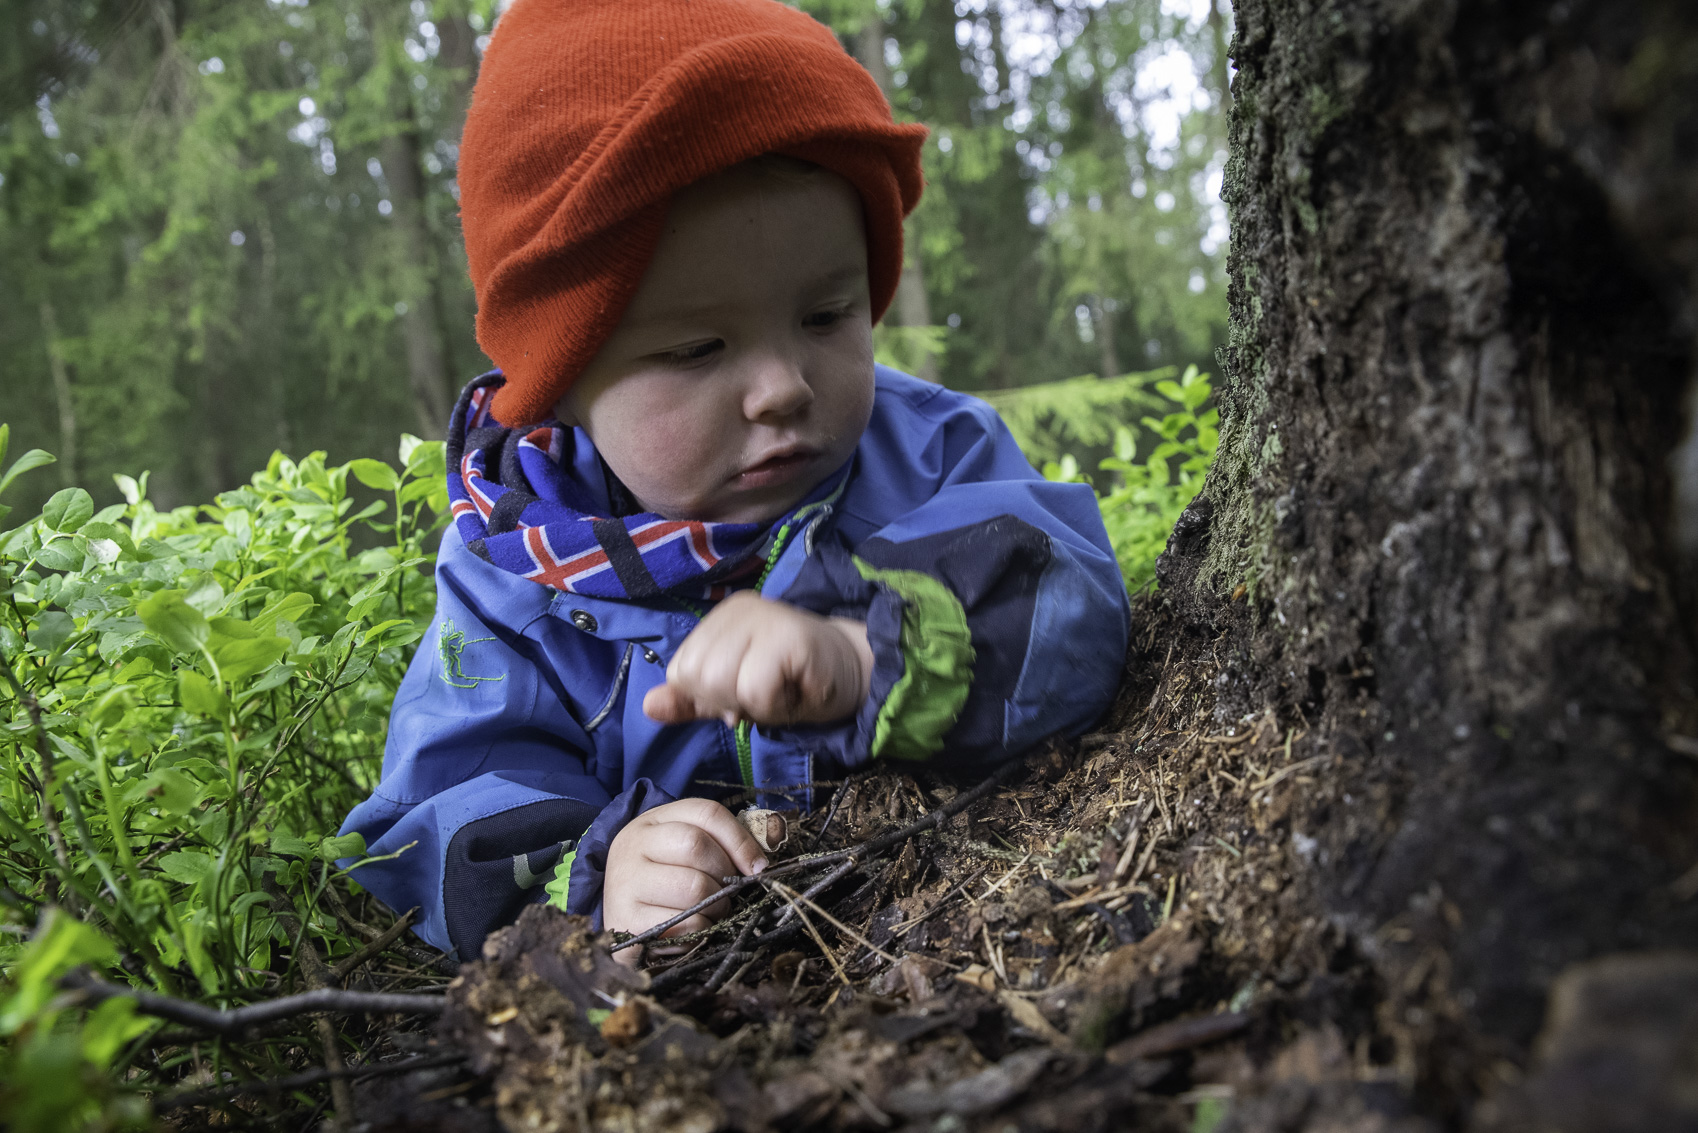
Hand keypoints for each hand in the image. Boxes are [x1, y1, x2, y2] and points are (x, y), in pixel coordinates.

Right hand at [602, 799, 767, 947]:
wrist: (620, 921)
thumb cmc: (663, 884)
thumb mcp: (682, 852)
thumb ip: (718, 845)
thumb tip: (760, 861)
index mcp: (653, 820)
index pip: (706, 813)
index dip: (740, 839)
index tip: (758, 866)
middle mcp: (633, 844)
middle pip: (697, 846)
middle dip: (725, 875)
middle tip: (728, 893)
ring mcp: (625, 882)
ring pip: (694, 888)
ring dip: (717, 906)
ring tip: (712, 911)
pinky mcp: (626, 920)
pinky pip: (685, 923)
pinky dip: (701, 929)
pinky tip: (694, 928)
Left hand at [642, 591, 872, 727]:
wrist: (854, 674)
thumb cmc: (793, 683)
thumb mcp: (734, 695)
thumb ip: (691, 701)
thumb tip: (648, 706)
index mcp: (719, 619)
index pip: (680, 671)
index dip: (710, 696)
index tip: (748, 691)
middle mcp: (738, 610)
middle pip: (697, 677)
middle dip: (730, 701)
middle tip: (766, 693)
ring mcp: (765, 617)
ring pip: (721, 682)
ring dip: (753, 704)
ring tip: (780, 690)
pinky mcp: (790, 636)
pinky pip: (755, 689)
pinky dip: (773, 706)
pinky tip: (795, 692)